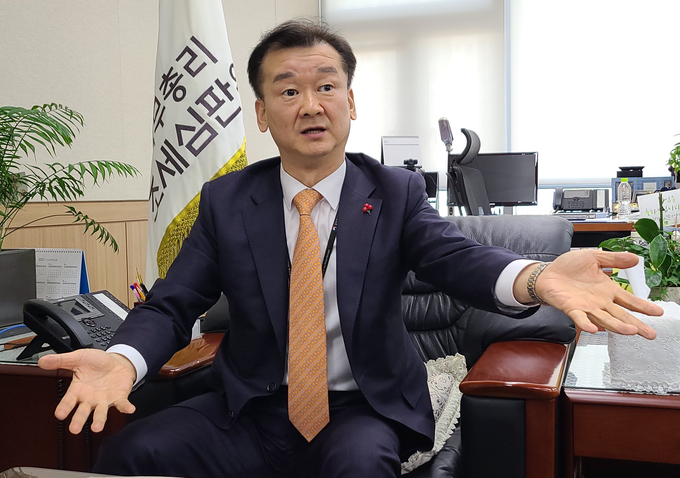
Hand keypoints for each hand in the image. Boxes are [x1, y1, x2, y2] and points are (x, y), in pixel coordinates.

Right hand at [38, 349, 136, 433]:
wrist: (117, 361)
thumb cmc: (96, 362)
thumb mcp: (78, 358)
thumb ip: (61, 360)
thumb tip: (42, 361)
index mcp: (78, 391)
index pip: (68, 402)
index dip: (64, 408)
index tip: (60, 415)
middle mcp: (90, 399)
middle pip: (82, 412)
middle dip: (78, 421)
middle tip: (75, 429)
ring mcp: (104, 400)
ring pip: (101, 413)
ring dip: (99, 420)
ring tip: (97, 427)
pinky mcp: (119, 397)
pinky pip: (122, 404)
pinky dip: (125, 407)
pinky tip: (129, 409)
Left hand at [516, 249, 661, 338]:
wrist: (547, 272)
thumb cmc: (568, 267)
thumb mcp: (594, 257)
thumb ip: (614, 259)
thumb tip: (636, 259)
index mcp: (607, 290)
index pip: (629, 300)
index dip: (643, 306)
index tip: (658, 312)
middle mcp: (599, 302)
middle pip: (621, 315)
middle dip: (636, 325)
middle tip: (650, 334)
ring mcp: (586, 307)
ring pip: (604, 319)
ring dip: (617, 326)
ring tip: (631, 331)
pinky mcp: (571, 308)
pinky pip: (579, 317)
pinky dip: (586, 324)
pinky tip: (594, 329)